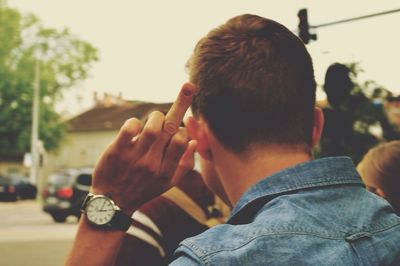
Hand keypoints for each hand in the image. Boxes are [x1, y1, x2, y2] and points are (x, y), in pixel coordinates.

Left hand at [91, 83, 196, 213]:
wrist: (112, 203)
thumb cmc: (143, 189)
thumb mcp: (168, 183)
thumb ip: (184, 164)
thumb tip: (193, 141)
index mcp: (166, 171)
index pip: (182, 141)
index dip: (182, 130)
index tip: (178, 130)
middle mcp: (152, 164)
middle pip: (170, 128)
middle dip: (182, 103)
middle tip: (188, 86)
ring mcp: (134, 157)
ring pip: (152, 126)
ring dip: (156, 116)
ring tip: (154, 119)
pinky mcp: (116, 152)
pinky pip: (129, 129)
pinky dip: (134, 122)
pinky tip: (134, 127)